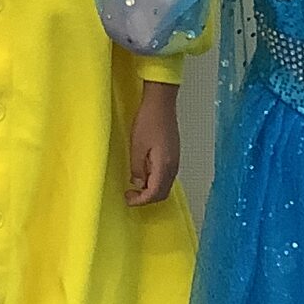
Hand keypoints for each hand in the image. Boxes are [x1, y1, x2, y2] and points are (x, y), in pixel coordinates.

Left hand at [126, 84, 181, 207]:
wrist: (161, 103)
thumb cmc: (148, 121)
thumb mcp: (136, 147)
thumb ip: (137, 168)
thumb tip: (138, 183)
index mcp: (164, 166)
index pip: (155, 193)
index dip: (141, 200)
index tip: (128, 198)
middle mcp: (173, 166)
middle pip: (163, 192)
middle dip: (146, 198)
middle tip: (130, 194)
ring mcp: (175, 160)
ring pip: (165, 184)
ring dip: (151, 189)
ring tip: (134, 184)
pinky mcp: (173, 154)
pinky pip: (166, 175)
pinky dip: (155, 180)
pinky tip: (143, 172)